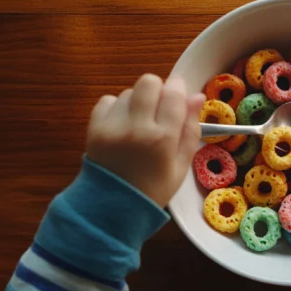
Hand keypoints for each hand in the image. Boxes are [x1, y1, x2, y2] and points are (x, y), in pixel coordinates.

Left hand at [86, 74, 205, 206]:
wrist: (112, 208)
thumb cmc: (153, 189)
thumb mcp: (181, 166)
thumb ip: (190, 130)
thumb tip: (197, 96)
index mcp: (163, 138)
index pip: (173, 94)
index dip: (178, 88)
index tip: (178, 95)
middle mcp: (137, 127)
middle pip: (148, 82)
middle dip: (157, 89)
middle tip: (158, 108)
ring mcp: (112, 126)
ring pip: (128, 92)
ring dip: (137, 101)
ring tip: (138, 123)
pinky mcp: (94, 127)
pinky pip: (107, 101)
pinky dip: (117, 108)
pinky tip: (122, 125)